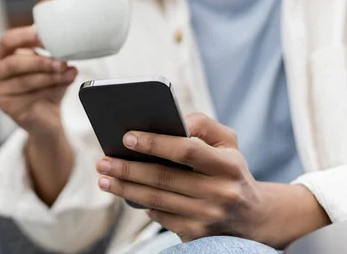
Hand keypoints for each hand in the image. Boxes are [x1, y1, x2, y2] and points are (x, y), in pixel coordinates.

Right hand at [0, 26, 77, 135]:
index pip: (7, 40)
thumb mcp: (46, 65)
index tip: (46, 36)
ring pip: (25, 81)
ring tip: (69, 73)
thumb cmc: (44, 86)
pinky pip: (30, 97)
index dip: (26, 36)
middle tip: (62, 62)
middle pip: (14, 62)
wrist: (45, 117)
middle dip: (40, 62)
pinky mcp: (7, 107)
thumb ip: (49, 54)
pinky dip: (51, 90)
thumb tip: (63, 45)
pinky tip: (63, 86)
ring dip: (51, 77)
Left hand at [96, 113, 329, 247]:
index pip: (186, 150)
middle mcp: (220, 192)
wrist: (253, 216)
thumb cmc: (231, 169)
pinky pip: (161, 218)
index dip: (155, 143)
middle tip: (102, 161)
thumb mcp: (228, 142)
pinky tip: (127, 195)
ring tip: (104, 179)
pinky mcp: (198, 235)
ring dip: (125, 190)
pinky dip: (142, 206)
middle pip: (163, 178)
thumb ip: (203, 124)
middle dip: (127, 169)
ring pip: (156, 200)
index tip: (127, 137)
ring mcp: (208, 217)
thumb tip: (175, 120)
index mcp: (227, 165)